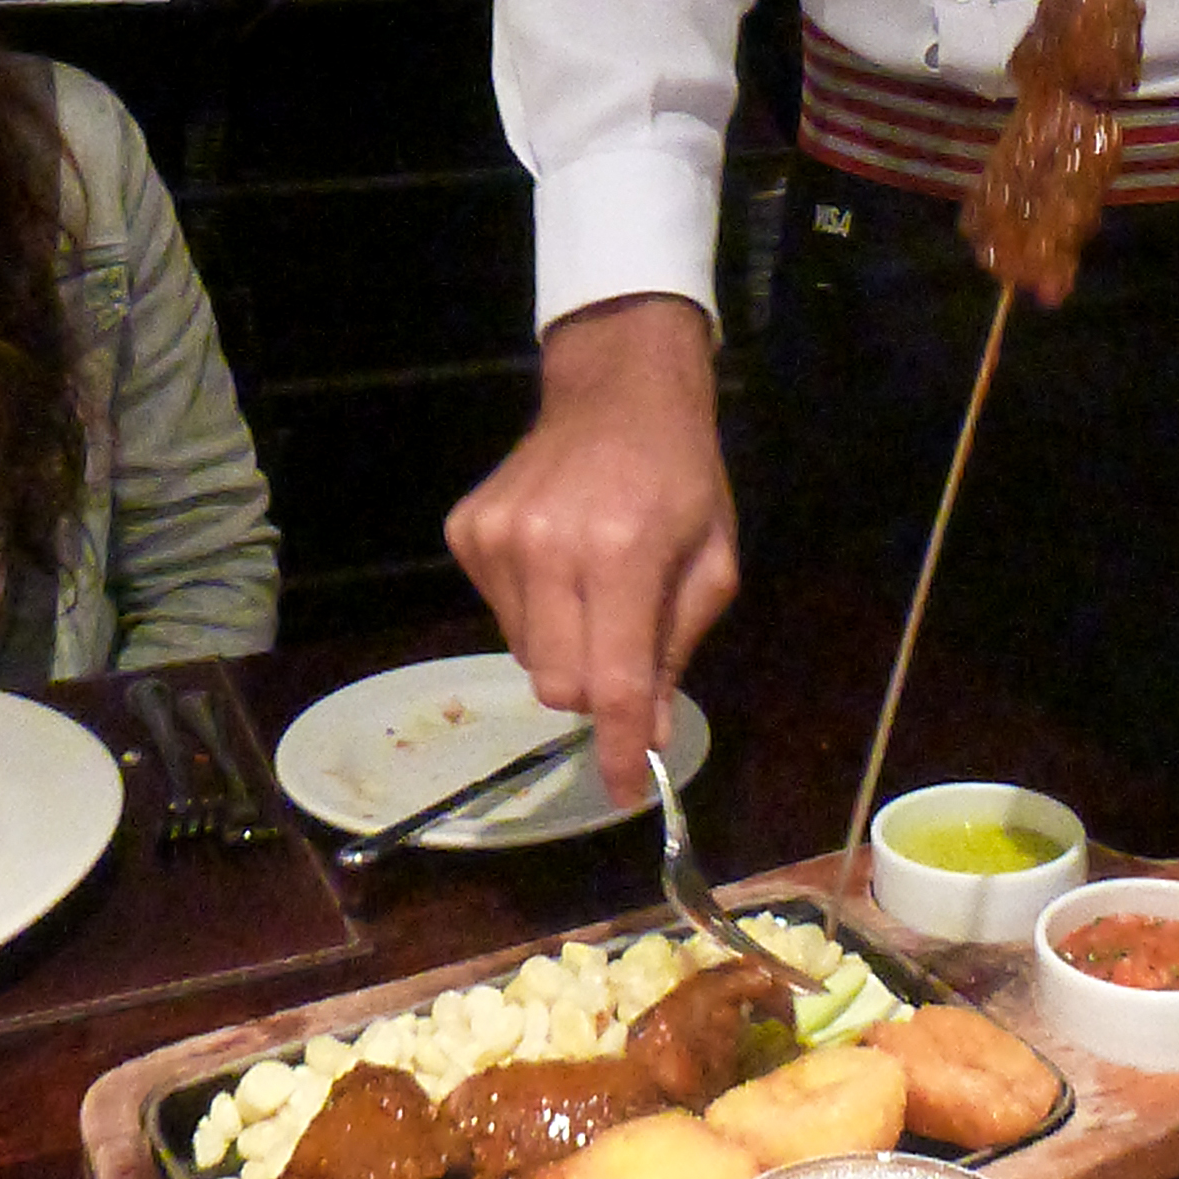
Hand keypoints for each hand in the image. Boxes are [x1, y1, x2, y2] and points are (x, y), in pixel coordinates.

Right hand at [444, 294, 737, 807]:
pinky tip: (558, 559)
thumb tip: (645, 731)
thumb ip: (676, 648)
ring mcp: (498, 538)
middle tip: (623, 646)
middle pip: (558, 684)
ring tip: (593, 585)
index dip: (615, 748)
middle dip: (594, 690)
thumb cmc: (681, 474)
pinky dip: (533, 608)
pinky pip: (499, 614)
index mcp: (622, 553)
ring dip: (564, 645)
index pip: (610, 683)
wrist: (617, 389)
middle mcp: (549, 548)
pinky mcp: (467, 531)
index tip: (625, 789)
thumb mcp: (711, 560)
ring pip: (526, 655)